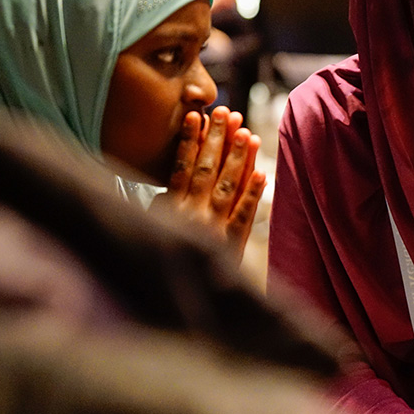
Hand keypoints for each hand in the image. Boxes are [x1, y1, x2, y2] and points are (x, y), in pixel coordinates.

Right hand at [160, 105, 266, 258]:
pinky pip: (244, 215)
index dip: (189, 140)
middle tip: (226, 112)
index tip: (196, 116)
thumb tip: (176, 176)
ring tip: (247, 133)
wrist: (175, 301)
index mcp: (170, 211)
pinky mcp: (231, 245)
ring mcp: (214, 230)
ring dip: (238, 158)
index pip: (181, 167)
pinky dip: (253, 193)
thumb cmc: (162, 262)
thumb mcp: (152, 232)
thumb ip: (163, 206)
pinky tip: (261, 172)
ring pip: (227, 186)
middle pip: (207, 170)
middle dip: (218, 139)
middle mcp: (191, 217)